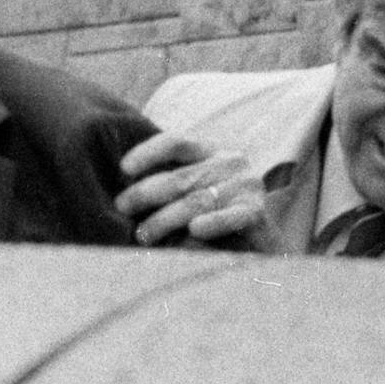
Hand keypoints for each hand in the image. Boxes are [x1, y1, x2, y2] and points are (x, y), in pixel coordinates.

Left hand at [116, 130, 270, 249]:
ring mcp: (246, 185)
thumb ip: (170, 181)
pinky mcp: (256, 211)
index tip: (124, 168)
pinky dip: (212, 223)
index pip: (176, 142)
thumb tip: (124, 185)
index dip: (148, 152)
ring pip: (195, 201)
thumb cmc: (215, 213)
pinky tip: (194, 230)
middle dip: (145, 193)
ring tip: (142, 234)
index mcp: (211, 150)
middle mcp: (230, 161)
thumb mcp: (194, 188)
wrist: (262, 241)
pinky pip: (229, 216)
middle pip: (180, 177)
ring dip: (164, 219)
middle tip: (122, 207)